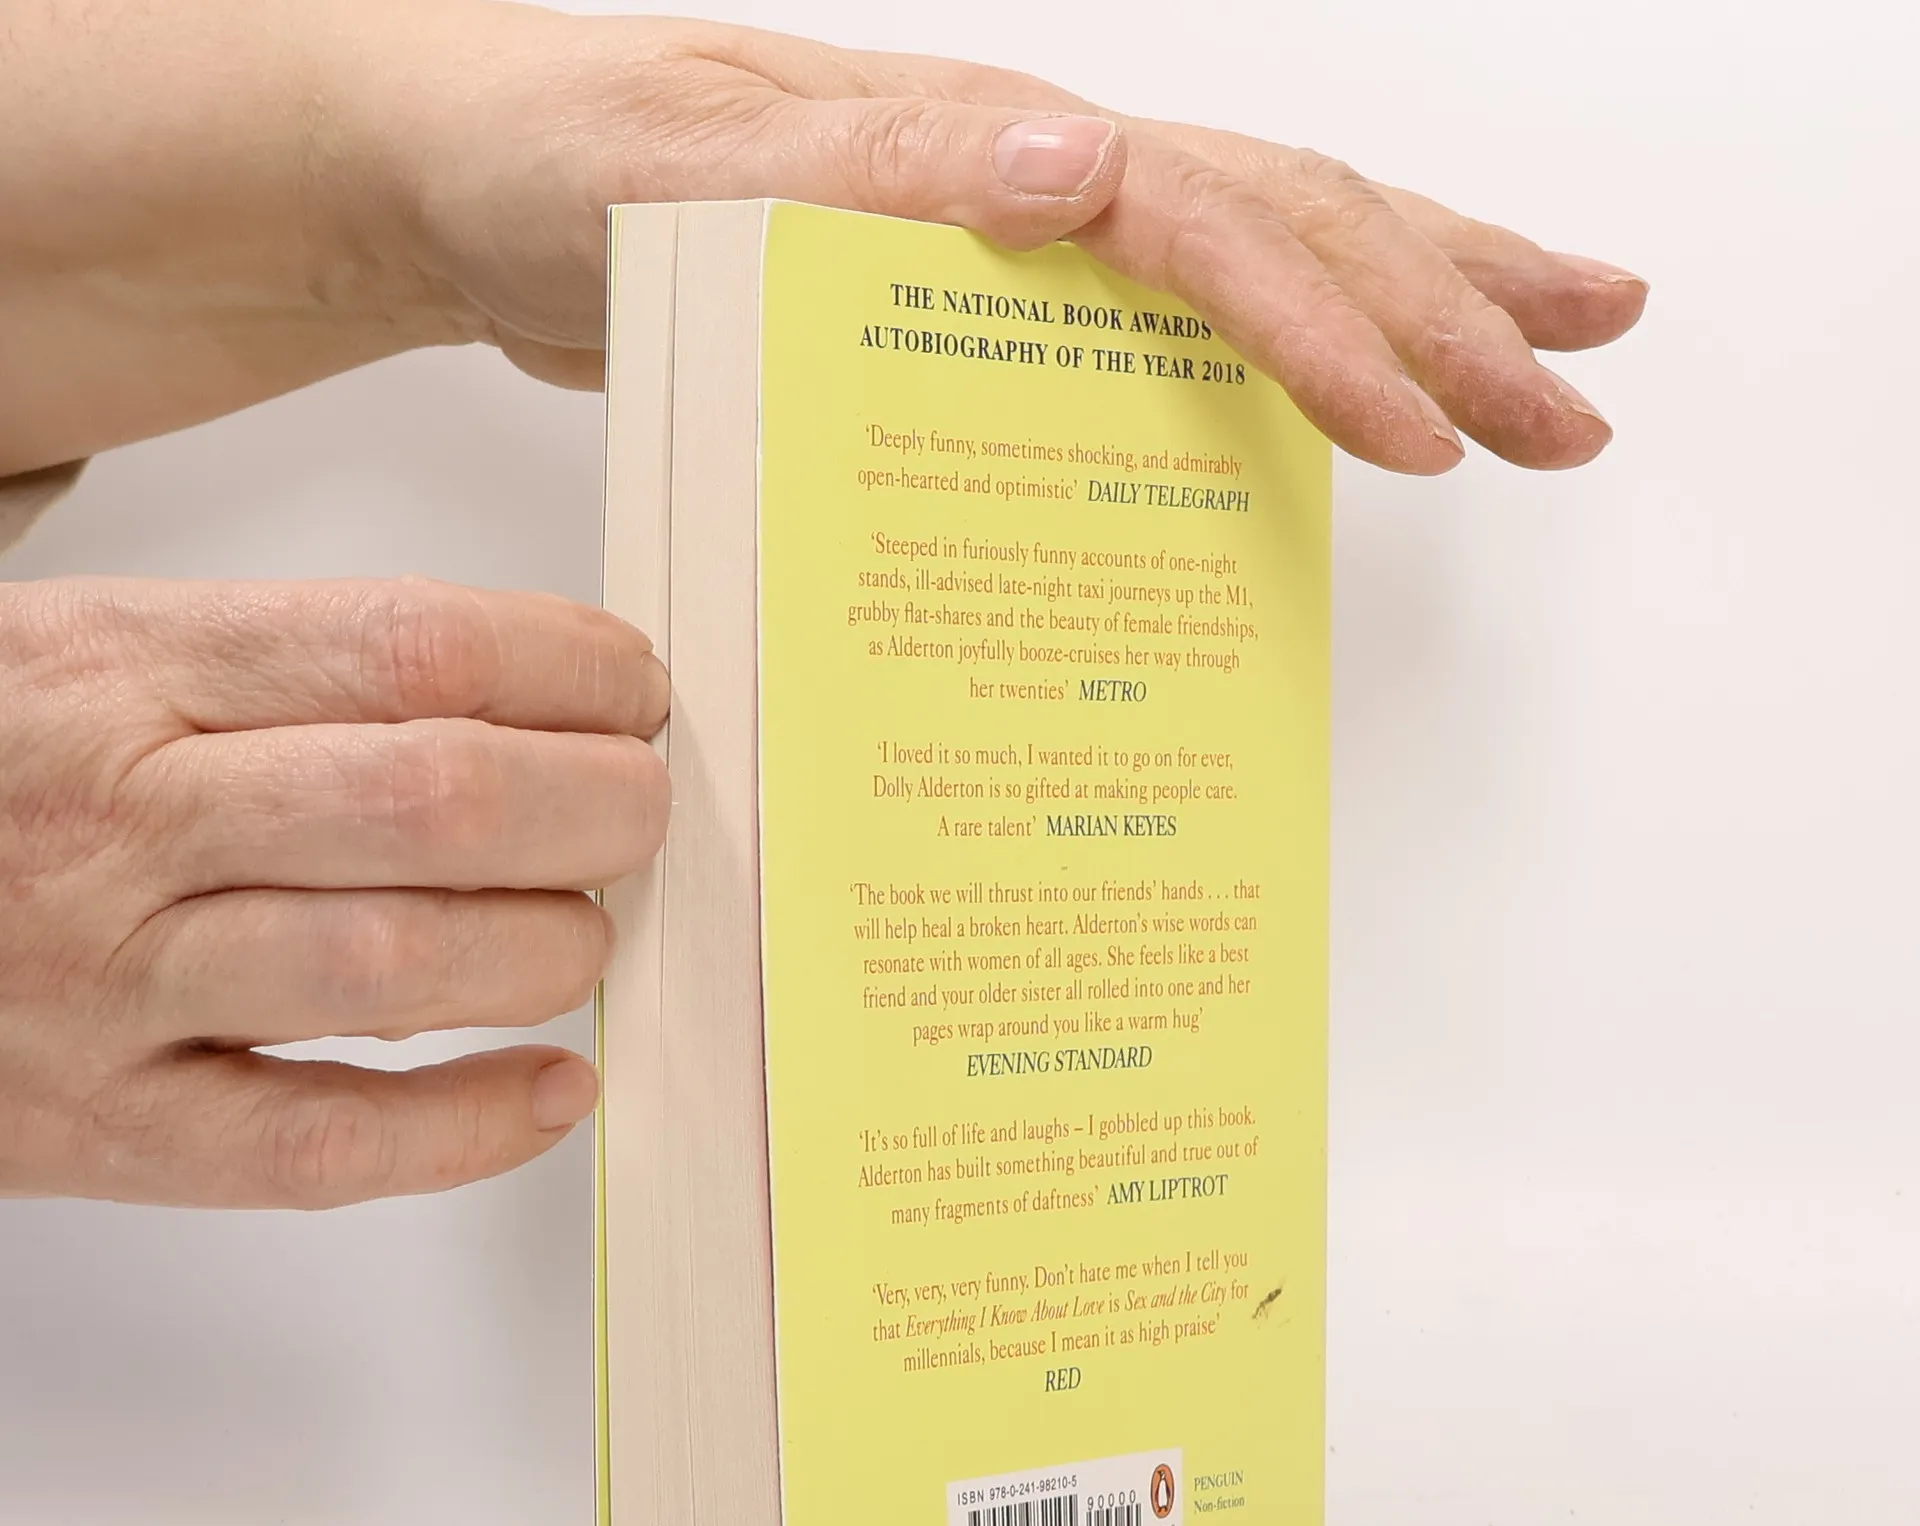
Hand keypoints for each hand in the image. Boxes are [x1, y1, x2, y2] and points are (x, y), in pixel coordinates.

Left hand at [0, 2, 1644, 478]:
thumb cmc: (556, 168)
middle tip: (1581, 402)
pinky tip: (1338, 399)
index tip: (1432, 429)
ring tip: (1549, 355)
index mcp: (975, 151)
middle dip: (1448, 314)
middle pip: (1287, 222)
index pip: (1205, 229)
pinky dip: (1276, 353)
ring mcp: (1020, 226)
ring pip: (1260, 248)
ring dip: (1415, 306)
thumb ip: (872, 170)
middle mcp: (1025, 172)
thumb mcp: (682, 174)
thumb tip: (1081, 162)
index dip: (1329, 330)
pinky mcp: (991, 292)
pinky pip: (1171, 318)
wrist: (475, 177)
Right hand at [0, 577, 667, 1205]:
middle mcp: (127, 820)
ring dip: (543, 951)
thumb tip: (537, 699)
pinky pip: (316, 1146)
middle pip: (428, 800)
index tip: (636, 691)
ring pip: (391, 965)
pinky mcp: (109, 1127)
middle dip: (592, 807)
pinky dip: (463, 1129)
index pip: (408, 646)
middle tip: (643, 813)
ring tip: (588, 933)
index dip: (565, 668)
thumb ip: (295, 671)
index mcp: (130, 669)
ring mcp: (113, 985)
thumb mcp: (99, 653)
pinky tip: (551, 1090)